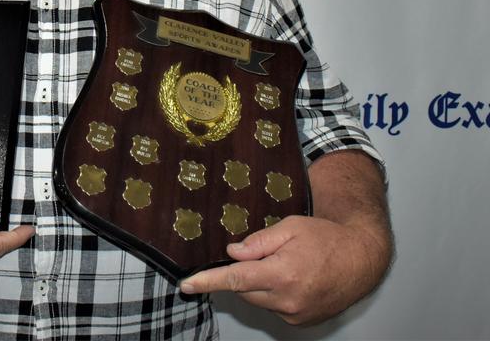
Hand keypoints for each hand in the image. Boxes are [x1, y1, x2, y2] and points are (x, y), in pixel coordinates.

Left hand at [179, 151, 391, 325]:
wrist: (362, 259)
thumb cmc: (326, 238)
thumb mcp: (290, 227)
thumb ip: (258, 242)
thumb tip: (233, 252)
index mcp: (282, 273)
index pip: (235, 279)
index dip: (208, 281)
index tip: (187, 285)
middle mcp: (288, 299)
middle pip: (245, 289)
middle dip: (245, 273)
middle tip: (265, 255)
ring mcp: (296, 313)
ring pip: (259, 299)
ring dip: (261, 283)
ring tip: (286, 264)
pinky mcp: (302, 320)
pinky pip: (274, 307)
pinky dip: (274, 293)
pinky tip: (293, 278)